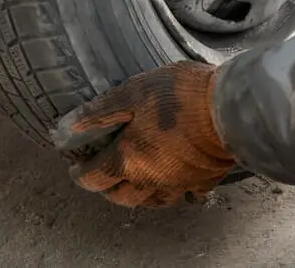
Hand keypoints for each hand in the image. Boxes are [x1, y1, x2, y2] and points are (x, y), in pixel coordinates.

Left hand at [51, 61, 235, 207]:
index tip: (76, 168)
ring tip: (135, 183)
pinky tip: (179, 184)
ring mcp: (179, 184)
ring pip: (152, 202)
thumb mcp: (132, 92)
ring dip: (139, 196)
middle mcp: (150, 180)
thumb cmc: (179, 96)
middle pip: (121, 196)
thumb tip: (65, 129)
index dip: (81, 173)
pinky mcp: (205, 181)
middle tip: (103, 177)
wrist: (229, 109)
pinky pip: (188, 196)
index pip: (95, 177)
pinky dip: (179, 193)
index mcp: (128, 159)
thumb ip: (99, 112)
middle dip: (108, 189)